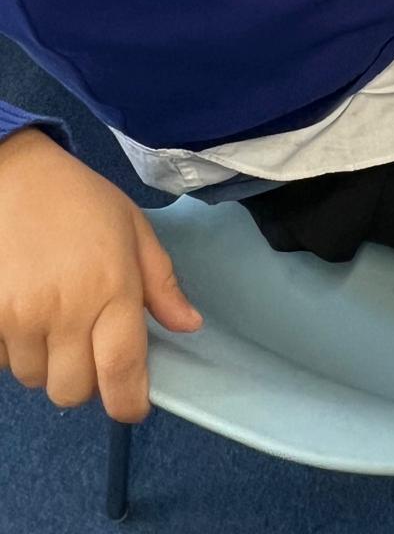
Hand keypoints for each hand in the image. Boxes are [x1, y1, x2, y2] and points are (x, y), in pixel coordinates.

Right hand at [0, 128, 201, 422]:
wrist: (12, 176)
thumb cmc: (80, 199)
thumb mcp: (134, 230)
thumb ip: (161, 283)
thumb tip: (189, 326)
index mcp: (111, 289)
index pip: (121, 374)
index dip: (130, 403)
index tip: (134, 404)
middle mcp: (64, 312)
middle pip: (74, 391)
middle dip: (86, 378)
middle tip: (90, 341)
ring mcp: (19, 319)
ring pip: (36, 380)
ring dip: (48, 361)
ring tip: (55, 316)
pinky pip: (3, 363)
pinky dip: (16, 350)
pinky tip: (25, 311)